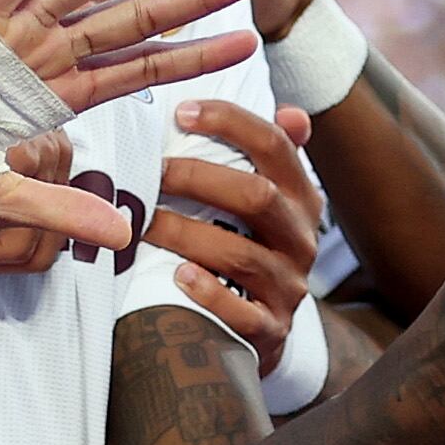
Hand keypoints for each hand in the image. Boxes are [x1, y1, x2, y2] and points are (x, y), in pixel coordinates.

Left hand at [148, 100, 321, 372]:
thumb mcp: (273, 203)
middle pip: (257, 197)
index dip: (231, 122)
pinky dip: (209, 294)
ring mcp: (289, 287)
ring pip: (241, 255)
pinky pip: (243, 314)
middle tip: (149, 172)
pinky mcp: (271, 330)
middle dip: (197, 179)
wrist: (264, 332)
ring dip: (186, 235)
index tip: (181, 112)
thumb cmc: (254, 249)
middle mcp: (301, 239)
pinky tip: (178, 276)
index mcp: (301, 198)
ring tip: (142, 225)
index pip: (275, 145)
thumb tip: (292, 112)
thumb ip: (276, 158)